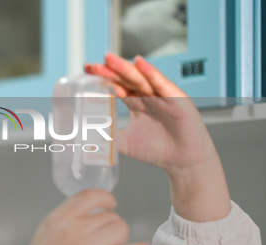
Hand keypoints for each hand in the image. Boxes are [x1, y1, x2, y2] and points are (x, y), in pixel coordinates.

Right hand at [0, 190, 148, 244]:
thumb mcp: (45, 233)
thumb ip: (66, 219)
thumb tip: (94, 212)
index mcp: (57, 220)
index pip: (89, 196)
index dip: (106, 198)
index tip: (111, 204)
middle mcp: (71, 231)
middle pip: (110, 216)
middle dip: (111, 227)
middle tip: (103, 242)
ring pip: (120, 230)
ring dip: (119, 240)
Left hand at [85, 53, 230, 221]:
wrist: (182, 162)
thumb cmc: (158, 150)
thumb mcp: (124, 143)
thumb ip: (106, 136)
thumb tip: (83, 136)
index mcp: (136, 102)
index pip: (116, 86)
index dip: (102, 78)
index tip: (86, 71)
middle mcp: (148, 96)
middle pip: (126, 79)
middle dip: (109, 71)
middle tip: (92, 65)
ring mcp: (162, 96)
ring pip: (141, 78)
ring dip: (125, 68)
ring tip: (109, 59)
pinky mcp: (177, 100)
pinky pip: (162, 84)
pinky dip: (152, 73)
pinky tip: (140, 64)